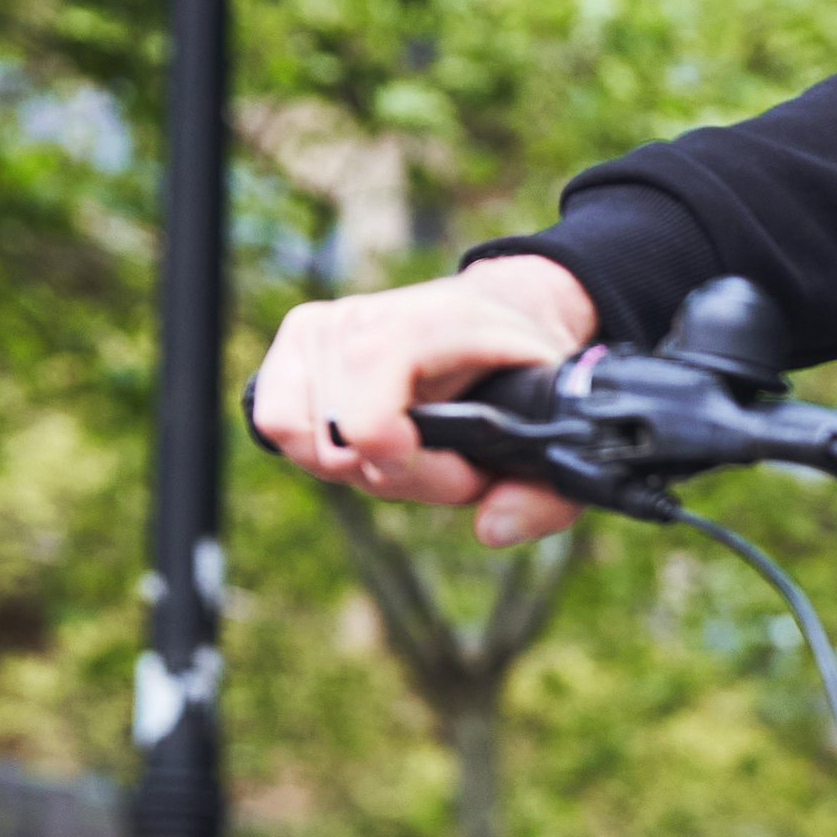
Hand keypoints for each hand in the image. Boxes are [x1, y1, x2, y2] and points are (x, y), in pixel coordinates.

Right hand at [247, 256, 601, 546]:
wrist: (501, 305)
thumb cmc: (526, 369)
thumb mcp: (561, 429)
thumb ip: (544, 494)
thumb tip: (491, 530)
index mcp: (428, 328)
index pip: (369, 422)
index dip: (406, 466)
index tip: (462, 473)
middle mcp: (360, 320)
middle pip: (341, 449)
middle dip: (404, 477)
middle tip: (455, 463)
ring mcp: (321, 327)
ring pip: (306, 445)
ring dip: (364, 466)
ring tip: (415, 448)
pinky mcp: (296, 340)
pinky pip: (275, 422)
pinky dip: (321, 448)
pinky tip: (374, 438)